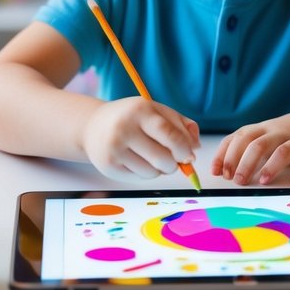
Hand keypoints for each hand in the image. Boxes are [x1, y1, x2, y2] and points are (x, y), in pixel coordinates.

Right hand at [82, 98, 199, 182]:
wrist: (94, 126)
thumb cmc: (132, 118)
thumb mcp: (156, 111)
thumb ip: (180, 125)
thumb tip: (196, 147)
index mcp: (140, 111)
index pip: (169, 134)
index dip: (184, 149)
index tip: (189, 156)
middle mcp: (124, 129)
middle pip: (162, 158)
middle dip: (174, 164)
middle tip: (174, 161)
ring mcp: (114, 148)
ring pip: (152, 172)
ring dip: (160, 169)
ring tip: (152, 157)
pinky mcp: (108, 166)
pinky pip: (140, 178)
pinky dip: (146, 173)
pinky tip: (138, 161)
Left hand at [212, 110, 289, 185]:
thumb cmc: (289, 133)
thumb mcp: (266, 135)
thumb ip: (245, 148)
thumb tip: (219, 170)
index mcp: (263, 129)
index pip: (240, 138)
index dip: (227, 154)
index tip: (218, 172)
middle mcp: (279, 132)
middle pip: (258, 144)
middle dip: (245, 163)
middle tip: (238, 181)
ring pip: (283, 151)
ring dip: (271, 166)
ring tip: (263, 181)